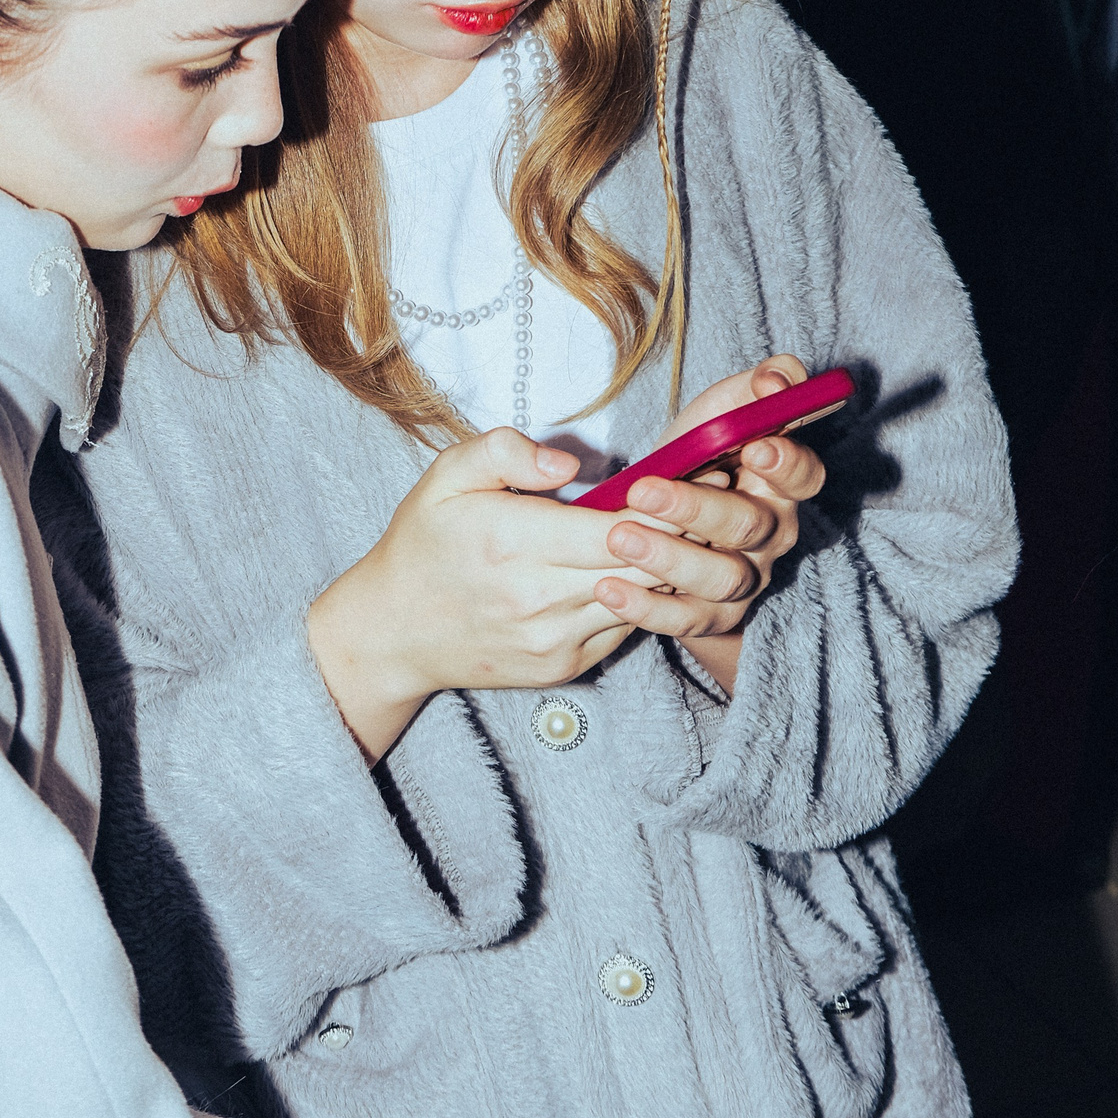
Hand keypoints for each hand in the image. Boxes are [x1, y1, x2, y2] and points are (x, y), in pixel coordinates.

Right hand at [305, 385, 817, 760]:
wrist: (393, 632)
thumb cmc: (423, 543)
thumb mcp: (445, 478)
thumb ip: (504, 453)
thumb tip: (570, 465)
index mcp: (513, 543)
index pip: (621, 523)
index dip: (671, 500)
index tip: (702, 467)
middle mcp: (540, 600)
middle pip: (647, 564)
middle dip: (690, 530)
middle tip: (724, 492)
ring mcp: (557, 640)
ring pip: (647, 600)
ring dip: (678, 567)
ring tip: (703, 527)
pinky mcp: (567, 665)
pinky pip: (628, 627)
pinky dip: (647, 597)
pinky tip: (655, 565)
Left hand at [592, 355, 825, 692]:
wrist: (671, 523)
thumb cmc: (700, 455)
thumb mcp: (725, 410)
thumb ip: (757, 386)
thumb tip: (774, 380)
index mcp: (782, 484)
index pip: (805, 477)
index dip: (786, 464)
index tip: (754, 448)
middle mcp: (772, 535)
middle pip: (750, 527)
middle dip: (696, 508)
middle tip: (643, 489)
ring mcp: (745, 580)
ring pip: (721, 578)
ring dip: (669, 559)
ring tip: (618, 537)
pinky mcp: (711, 617)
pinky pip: (685, 620)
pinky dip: (646, 609)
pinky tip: (607, 588)